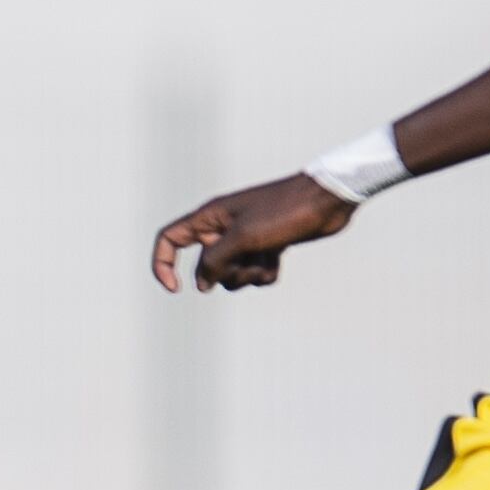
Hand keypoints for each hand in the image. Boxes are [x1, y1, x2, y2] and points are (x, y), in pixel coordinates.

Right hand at [152, 172, 358, 292]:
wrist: (325, 201)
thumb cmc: (283, 212)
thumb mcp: (243, 238)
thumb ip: (216, 261)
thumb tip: (201, 284)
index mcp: (210, 217)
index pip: (169, 240)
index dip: (163, 265)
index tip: (175, 289)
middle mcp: (222, 227)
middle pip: (205, 265)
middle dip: (224, 274)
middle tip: (245, 262)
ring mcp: (245, 238)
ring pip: (230, 274)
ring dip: (246, 275)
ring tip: (265, 259)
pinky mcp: (265, 247)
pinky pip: (254, 274)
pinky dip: (264, 273)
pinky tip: (278, 258)